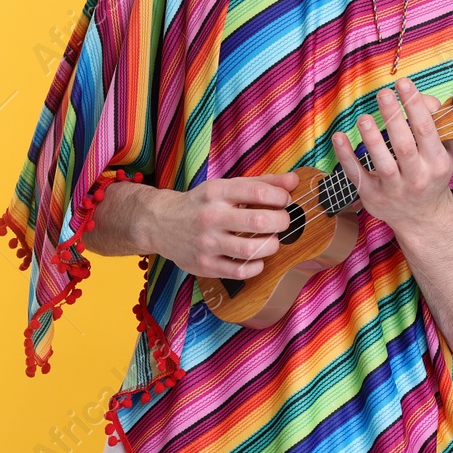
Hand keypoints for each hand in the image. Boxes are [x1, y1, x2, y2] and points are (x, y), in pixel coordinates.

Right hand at [146, 172, 299, 278]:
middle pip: (259, 220)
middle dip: (281, 221)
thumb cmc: (200, 204)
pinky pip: (240, 271)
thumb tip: (293, 181)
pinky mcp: (205, 265)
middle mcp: (211, 216)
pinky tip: (257, 259)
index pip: (258, 191)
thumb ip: (260, 183)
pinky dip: (256, 266)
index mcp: (216, 192)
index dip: (281, 196)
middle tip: (282, 221)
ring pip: (252, 249)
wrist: (160, 223)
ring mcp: (207, 243)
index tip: (285, 200)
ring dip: (272, 245)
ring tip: (272, 241)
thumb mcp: (225, 187)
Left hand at [332, 77, 452, 233]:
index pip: (426, 130)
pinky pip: (357, 175)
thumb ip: (434, 123)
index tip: (403, 83)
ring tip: (364, 117)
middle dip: (393, 118)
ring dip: (372, 139)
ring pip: (382, 163)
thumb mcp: (441, 151)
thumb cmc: (430, 175)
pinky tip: (339, 136)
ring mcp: (394, 189)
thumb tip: (422, 97)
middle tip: (383, 94)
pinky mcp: (373, 196)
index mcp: (437, 162)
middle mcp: (417, 177)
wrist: (423, 218)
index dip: (415, 105)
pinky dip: (346, 156)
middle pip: (403, 145)